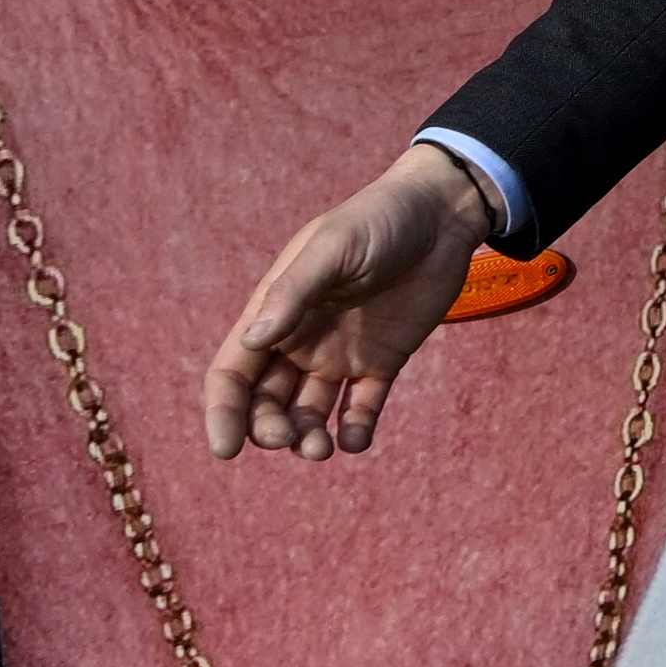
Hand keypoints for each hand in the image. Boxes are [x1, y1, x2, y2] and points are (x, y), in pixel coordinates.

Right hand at [200, 144, 500, 464]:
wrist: (442, 216)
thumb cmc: (380, 220)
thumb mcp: (334, 247)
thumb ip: (294, 291)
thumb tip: (251, 340)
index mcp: (275, 311)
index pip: (233, 372)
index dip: (223, 412)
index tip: (226, 450)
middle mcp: (299, 340)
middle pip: (265, 402)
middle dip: (267, 428)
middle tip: (288, 436)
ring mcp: (340, 355)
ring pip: (309, 413)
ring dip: (306, 438)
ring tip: (321, 449)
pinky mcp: (381, 363)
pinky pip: (360, 409)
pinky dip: (354, 432)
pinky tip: (355, 440)